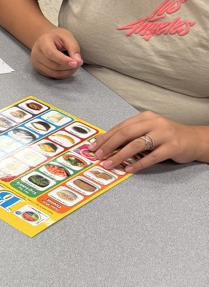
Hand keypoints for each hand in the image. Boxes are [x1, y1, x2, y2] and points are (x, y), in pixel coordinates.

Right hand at [30, 28, 82, 78]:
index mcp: (42, 42)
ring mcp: (36, 63)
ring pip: (53, 73)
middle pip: (53, 65)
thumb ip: (73, 48)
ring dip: (67, 72)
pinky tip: (69, 70)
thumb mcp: (67, 37)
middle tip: (79, 63)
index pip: (51, 53)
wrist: (46, 39)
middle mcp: (36, 53)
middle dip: (68, 67)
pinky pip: (52, 76)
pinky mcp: (38, 69)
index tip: (75, 64)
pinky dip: (63, 75)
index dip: (63, 60)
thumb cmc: (58, 37)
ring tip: (75, 66)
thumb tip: (78, 62)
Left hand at [93, 111, 208, 171]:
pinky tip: (128, 170)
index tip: (93, 148)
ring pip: (136, 145)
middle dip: (108, 146)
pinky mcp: (172, 147)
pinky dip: (138, 164)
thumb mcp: (148, 130)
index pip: (120, 126)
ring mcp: (164, 134)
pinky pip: (151, 157)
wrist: (193, 140)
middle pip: (125, 133)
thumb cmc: (166, 136)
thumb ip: (131, 135)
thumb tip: (106, 144)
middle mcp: (154, 123)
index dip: (105, 137)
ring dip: (120, 156)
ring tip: (109, 165)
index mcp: (145, 117)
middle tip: (98, 157)